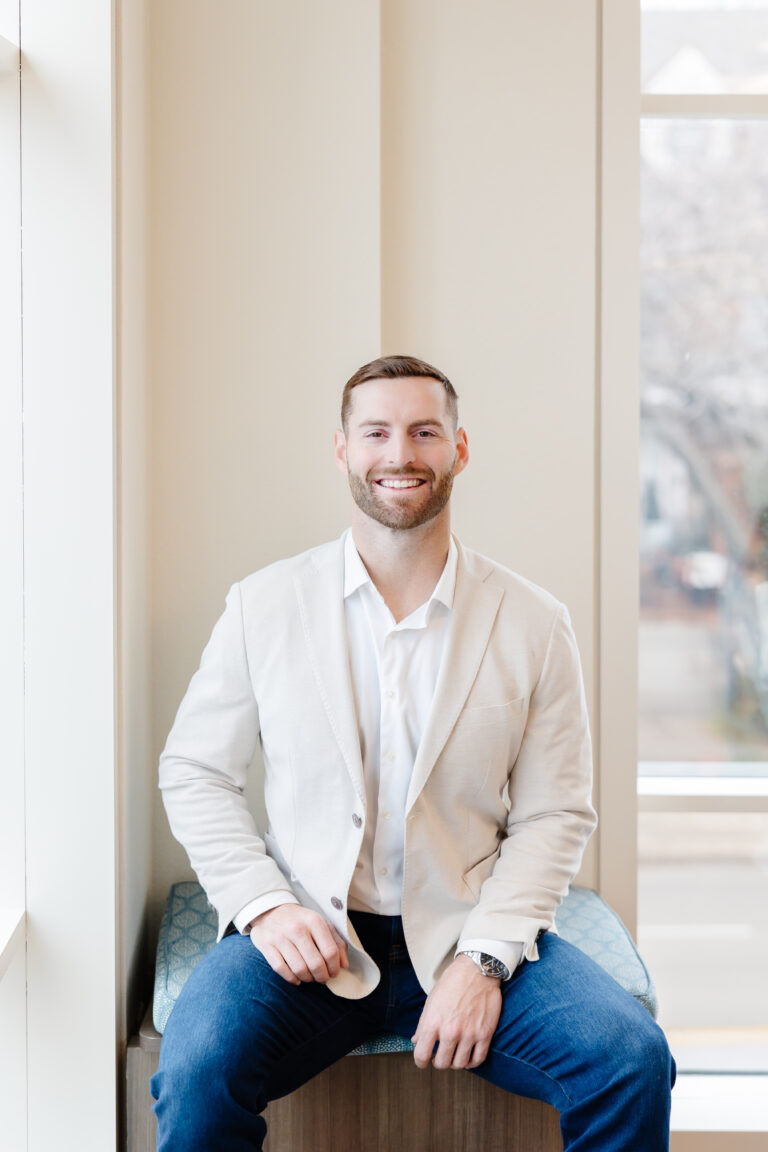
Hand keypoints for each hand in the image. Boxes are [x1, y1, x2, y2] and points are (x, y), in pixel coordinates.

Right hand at [249, 904, 348, 984]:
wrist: (270, 910)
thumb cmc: (300, 920)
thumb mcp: (321, 924)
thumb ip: (337, 942)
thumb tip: (344, 964)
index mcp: (314, 921)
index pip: (330, 952)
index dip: (335, 967)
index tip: (334, 973)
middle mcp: (297, 929)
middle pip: (316, 963)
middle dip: (322, 976)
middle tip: (323, 978)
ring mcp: (280, 937)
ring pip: (299, 969)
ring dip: (308, 978)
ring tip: (310, 977)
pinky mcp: (267, 945)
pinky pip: (281, 969)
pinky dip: (291, 978)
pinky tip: (296, 979)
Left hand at [412, 954, 501, 1070]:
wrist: (477, 970)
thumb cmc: (453, 982)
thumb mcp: (432, 1000)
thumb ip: (423, 1024)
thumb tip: (416, 1041)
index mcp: (433, 1022)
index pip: (422, 1055)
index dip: (420, 1062)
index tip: (423, 1061)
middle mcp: (450, 1031)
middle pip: (442, 1063)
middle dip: (439, 1062)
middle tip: (440, 1056)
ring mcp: (469, 1034)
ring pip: (460, 1064)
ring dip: (455, 1062)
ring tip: (454, 1054)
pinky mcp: (485, 1034)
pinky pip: (478, 1059)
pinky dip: (471, 1062)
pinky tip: (468, 1056)